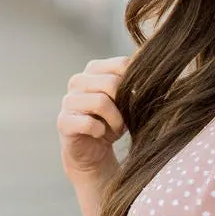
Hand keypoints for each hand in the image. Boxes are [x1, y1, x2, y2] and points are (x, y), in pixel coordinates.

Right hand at [59, 56, 130, 179]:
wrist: (93, 151)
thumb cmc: (111, 122)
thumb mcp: (126, 102)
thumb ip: (133, 87)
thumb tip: (150, 80)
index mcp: (94, 70)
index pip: (121, 64)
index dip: (135, 84)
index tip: (138, 99)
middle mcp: (79, 81)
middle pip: (112, 83)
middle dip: (124, 105)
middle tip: (125, 119)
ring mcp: (68, 100)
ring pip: (101, 102)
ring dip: (115, 120)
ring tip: (115, 128)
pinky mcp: (63, 121)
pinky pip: (88, 123)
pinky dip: (99, 131)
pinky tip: (99, 134)